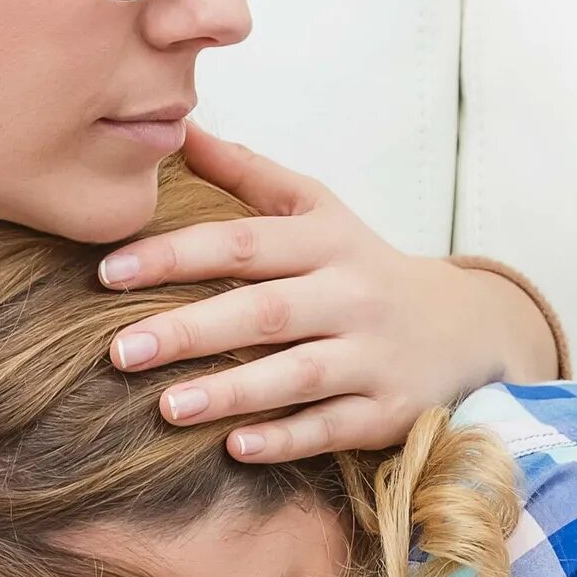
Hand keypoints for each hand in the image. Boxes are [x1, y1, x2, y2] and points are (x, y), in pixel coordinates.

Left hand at [98, 124, 558, 462]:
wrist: (467, 328)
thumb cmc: (363, 266)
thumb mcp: (319, 211)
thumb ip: (247, 174)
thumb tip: (178, 128)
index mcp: (326, 242)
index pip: (243, 243)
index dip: (176, 255)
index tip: (109, 271)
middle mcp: (352, 295)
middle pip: (264, 311)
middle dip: (190, 331)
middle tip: (119, 350)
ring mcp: (374, 355)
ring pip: (298, 374)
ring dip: (231, 391)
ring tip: (166, 407)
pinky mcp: (391, 410)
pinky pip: (334, 426)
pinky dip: (287, 438)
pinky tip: (236, 447)